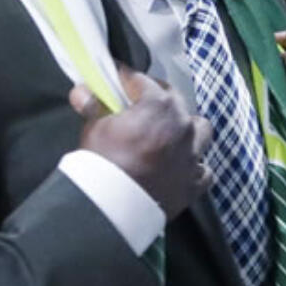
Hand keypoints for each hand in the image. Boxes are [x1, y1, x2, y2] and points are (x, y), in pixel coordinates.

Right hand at [68, 64, 212, 220]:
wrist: (115, 206)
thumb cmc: (103, 161)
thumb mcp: (94, 129)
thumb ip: (93, 107)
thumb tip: (82, 92)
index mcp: (159, 105)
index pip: (140, 80)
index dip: (125, 79)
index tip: (116, 79)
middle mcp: (183, 124)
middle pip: (174, 100)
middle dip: (157, 98)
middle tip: (140, 105)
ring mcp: (193, 153)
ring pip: (201, 130)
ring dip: (187, 128)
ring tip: (171, 134)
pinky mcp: (195, 182)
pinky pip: (203, 168)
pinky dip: (193, 165)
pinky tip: (181, 167)